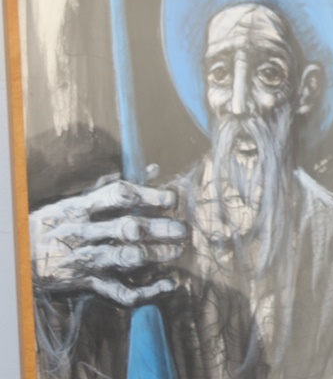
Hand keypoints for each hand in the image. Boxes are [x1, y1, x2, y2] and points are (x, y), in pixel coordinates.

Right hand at [29, 165, 187, 306]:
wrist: (21, 255)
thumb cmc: (56, 222)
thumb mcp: (78, 200)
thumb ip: (116, 187)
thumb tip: (155, 170)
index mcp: (81, 207)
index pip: (119, 196)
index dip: (149, 196)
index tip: (172, 199)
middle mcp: (85, 232)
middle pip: (128, 228)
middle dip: (159, 229)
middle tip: (182, 230)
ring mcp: (87, 259)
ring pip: (126, 257)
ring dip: (156, 255)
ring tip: (176, 251)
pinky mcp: (89, 283)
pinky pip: (121, 290)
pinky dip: (147, 290)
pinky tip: (168, 283)